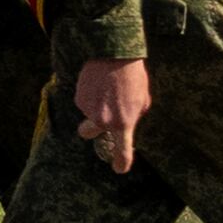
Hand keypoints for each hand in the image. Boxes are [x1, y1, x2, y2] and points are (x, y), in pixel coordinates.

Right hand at [75, 55, 150, 169]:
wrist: (113, 54)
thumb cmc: (132, 75)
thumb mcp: (143, 98)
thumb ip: (134, 115)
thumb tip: (127, 120)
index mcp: (123, 122)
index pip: (122, 150)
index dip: (121, 162)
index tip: (119, 168)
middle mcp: (103, 120)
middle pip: (88, 134)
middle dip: (91, 127)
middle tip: (98, 116)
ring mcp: (88, 109)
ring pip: (86, 112)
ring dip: (93, 104)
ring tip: (105, 87)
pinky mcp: (79, 97)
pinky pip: (83, 100)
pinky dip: (89, 93)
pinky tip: (98, 81)